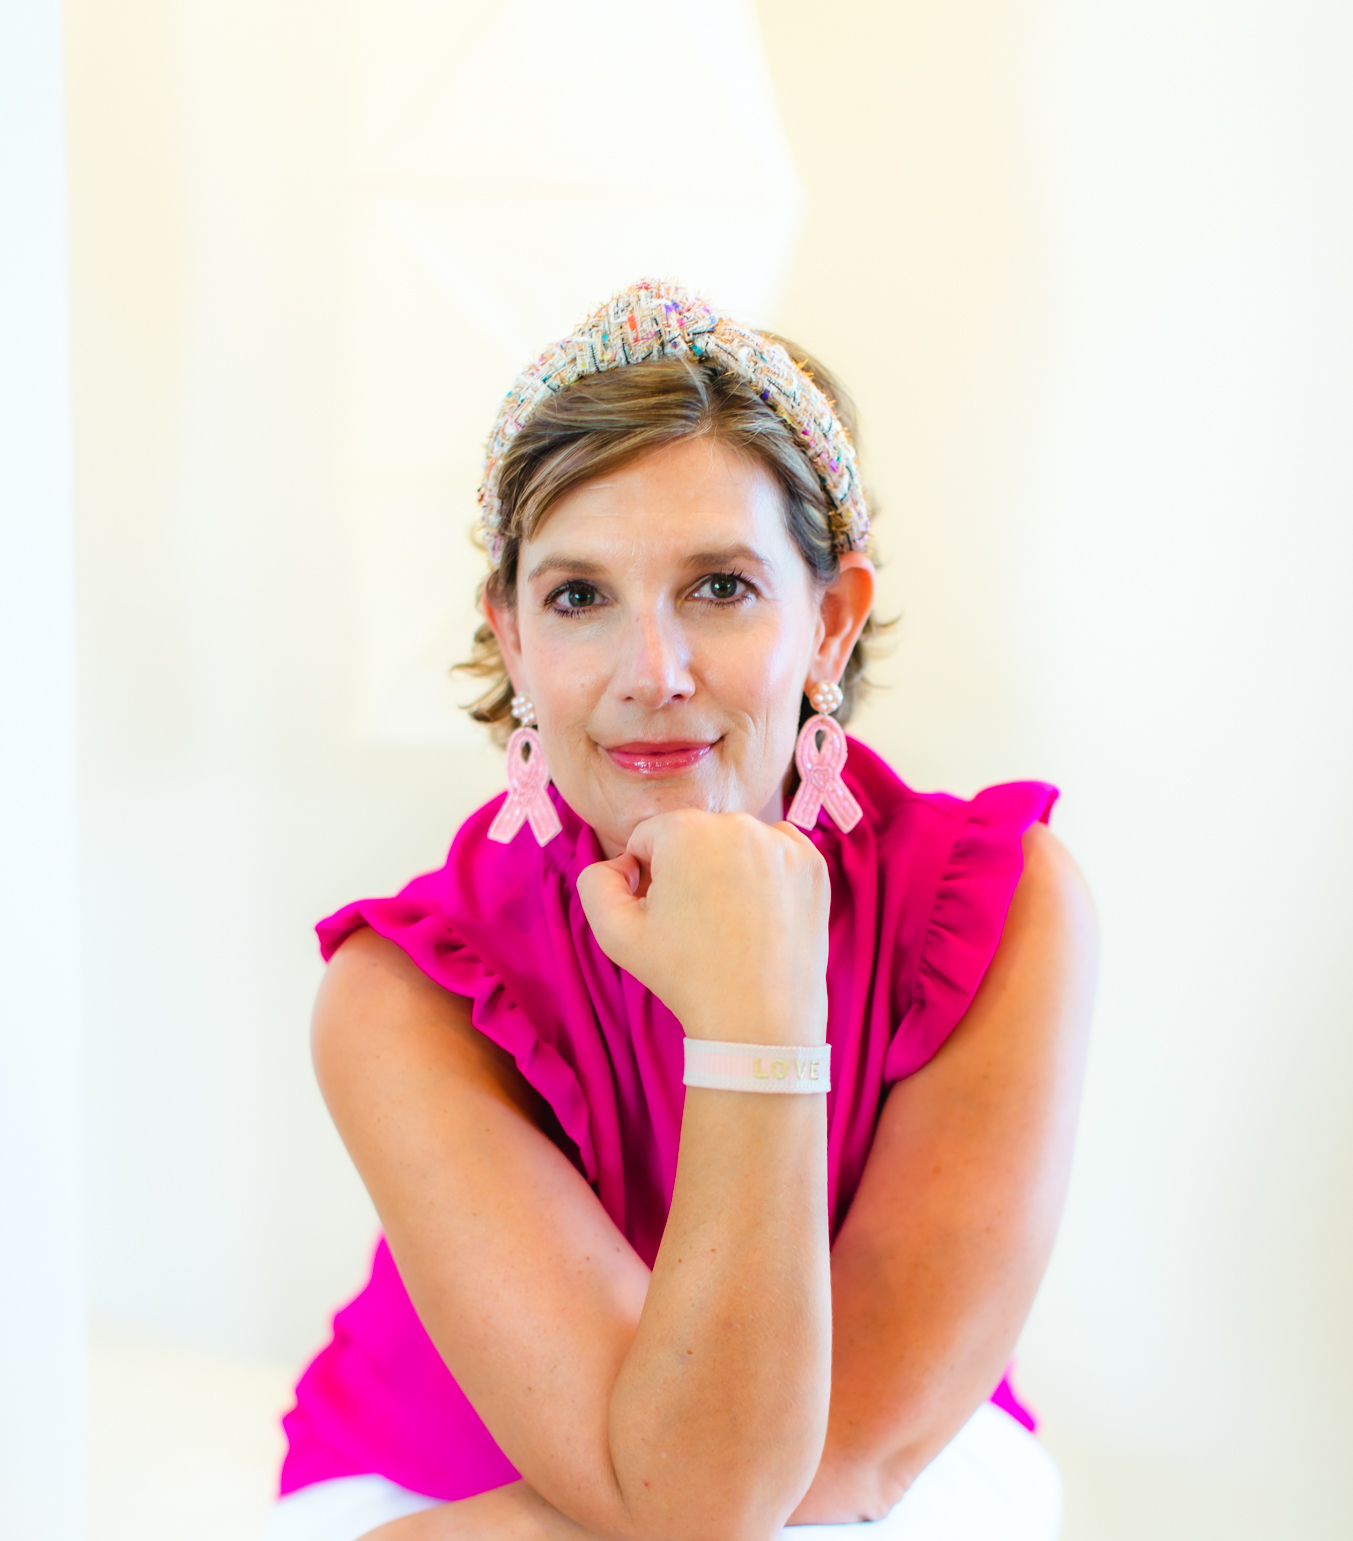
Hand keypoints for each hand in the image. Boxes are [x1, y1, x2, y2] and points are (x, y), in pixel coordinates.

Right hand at [576, 810, 829, 1045]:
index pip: (649, 839)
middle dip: (688, 871)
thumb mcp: (613, 933)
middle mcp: (737, 823)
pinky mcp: (813, 865)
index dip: (647, 879)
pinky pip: (777, 853)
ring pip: (735, 843)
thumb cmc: (684, 977)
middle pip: (694, 836)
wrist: (758, 1022)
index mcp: (685, 830)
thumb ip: (594, 880)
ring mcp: (782, 843)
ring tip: (731, 923)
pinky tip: (760, 915)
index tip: (664, 917)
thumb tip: (621, 863)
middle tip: (697, 925)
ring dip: (727, 870)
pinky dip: (767, 875)